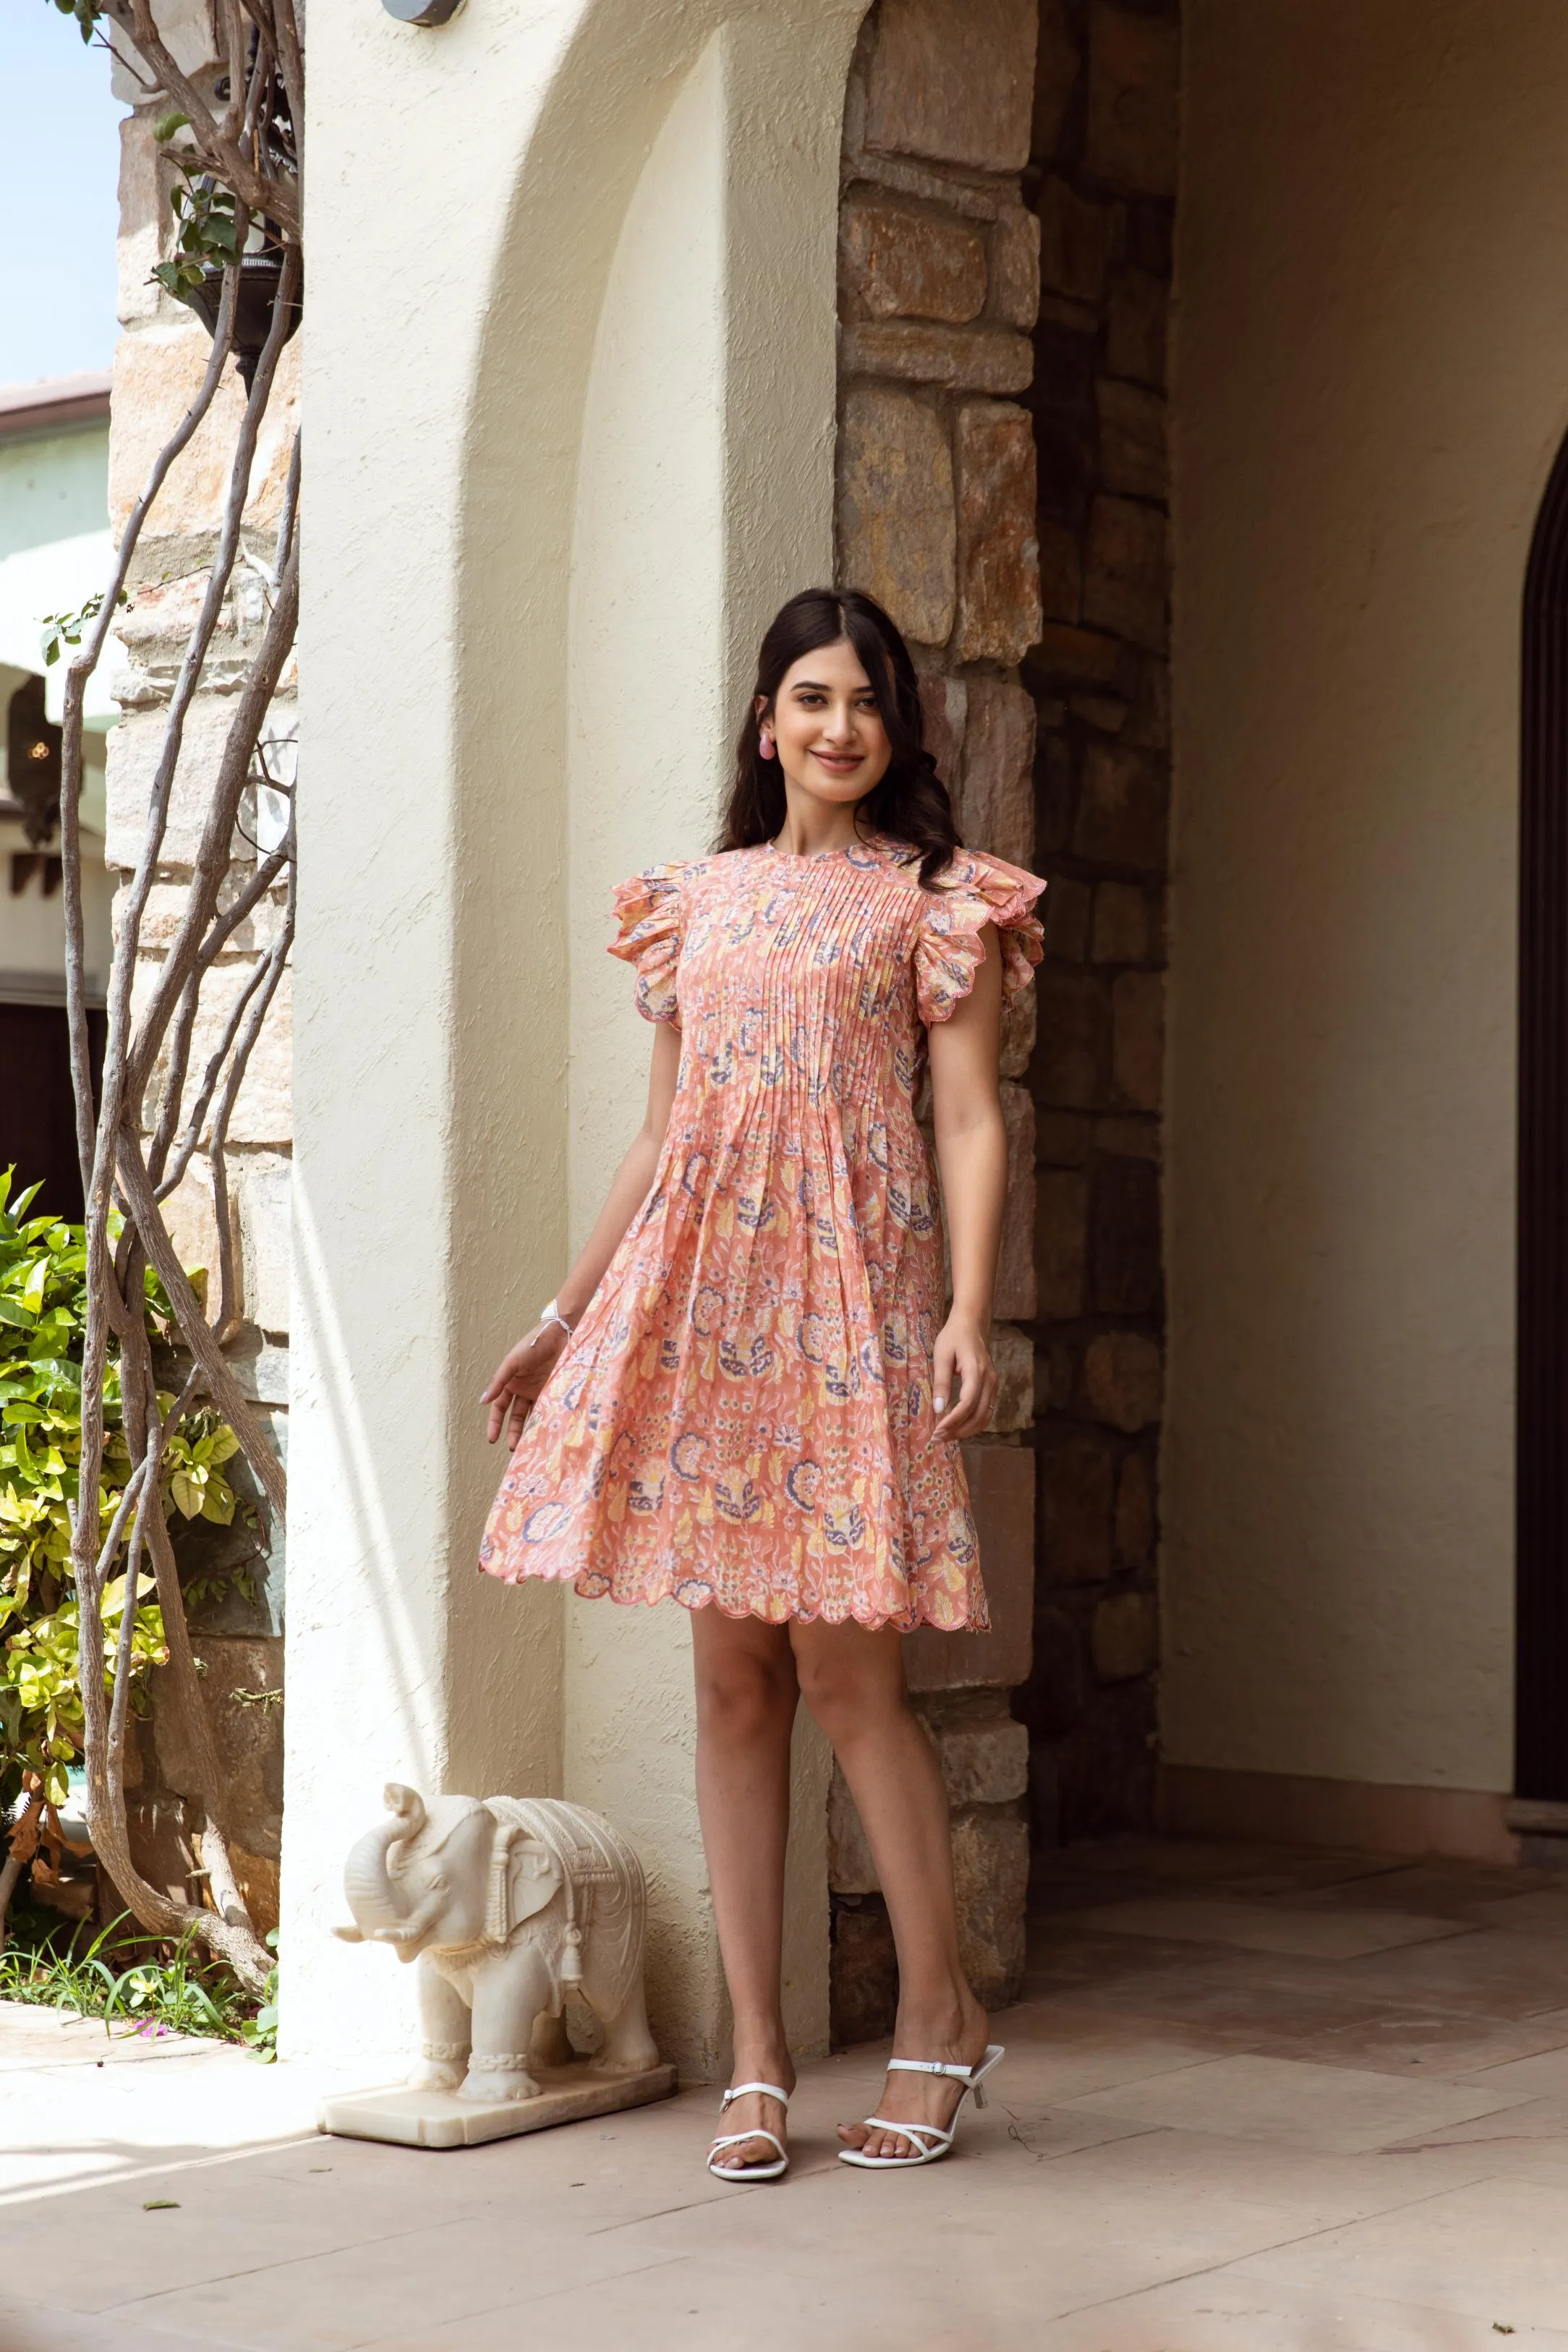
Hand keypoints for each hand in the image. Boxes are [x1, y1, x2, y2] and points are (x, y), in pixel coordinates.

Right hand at [482, 1322, 568, 1447]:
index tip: (492, 1439)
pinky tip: (545, 1432)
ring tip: (528, 1446)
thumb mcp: (511, 1363)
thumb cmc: (532, 1345)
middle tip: (513, 1448)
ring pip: (531, 1416)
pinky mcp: (554, 1392)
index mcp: (509, 1383)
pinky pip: (548, 1410)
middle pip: (515, 1416)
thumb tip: (482, 1401)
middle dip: (513, 1432)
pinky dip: (546, 1421)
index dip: (494, 1423)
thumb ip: (498, 1382)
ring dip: (529, 1430)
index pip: (499, 1408)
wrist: (559, 1335)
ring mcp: (539, 1392)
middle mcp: (523, 1390)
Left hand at [930, 1313, 995, 1442]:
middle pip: (978, 1415)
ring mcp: (994, 1385)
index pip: (967, 1404)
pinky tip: (957, 1427)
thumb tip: (938, 1409)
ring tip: (946, 1437)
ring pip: (985, 1417)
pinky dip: (973, 1423)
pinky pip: (986, 1411)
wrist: (972, 1323)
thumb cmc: (954, 1337)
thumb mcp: (942, 1356)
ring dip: (966, 1431)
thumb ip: (941, 1383)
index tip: (937, 1431)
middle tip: (937, 1440)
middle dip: (958, 1431)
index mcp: (976, 1371)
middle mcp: (990, 1381)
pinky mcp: (992, 1387)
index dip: (953, 1421)